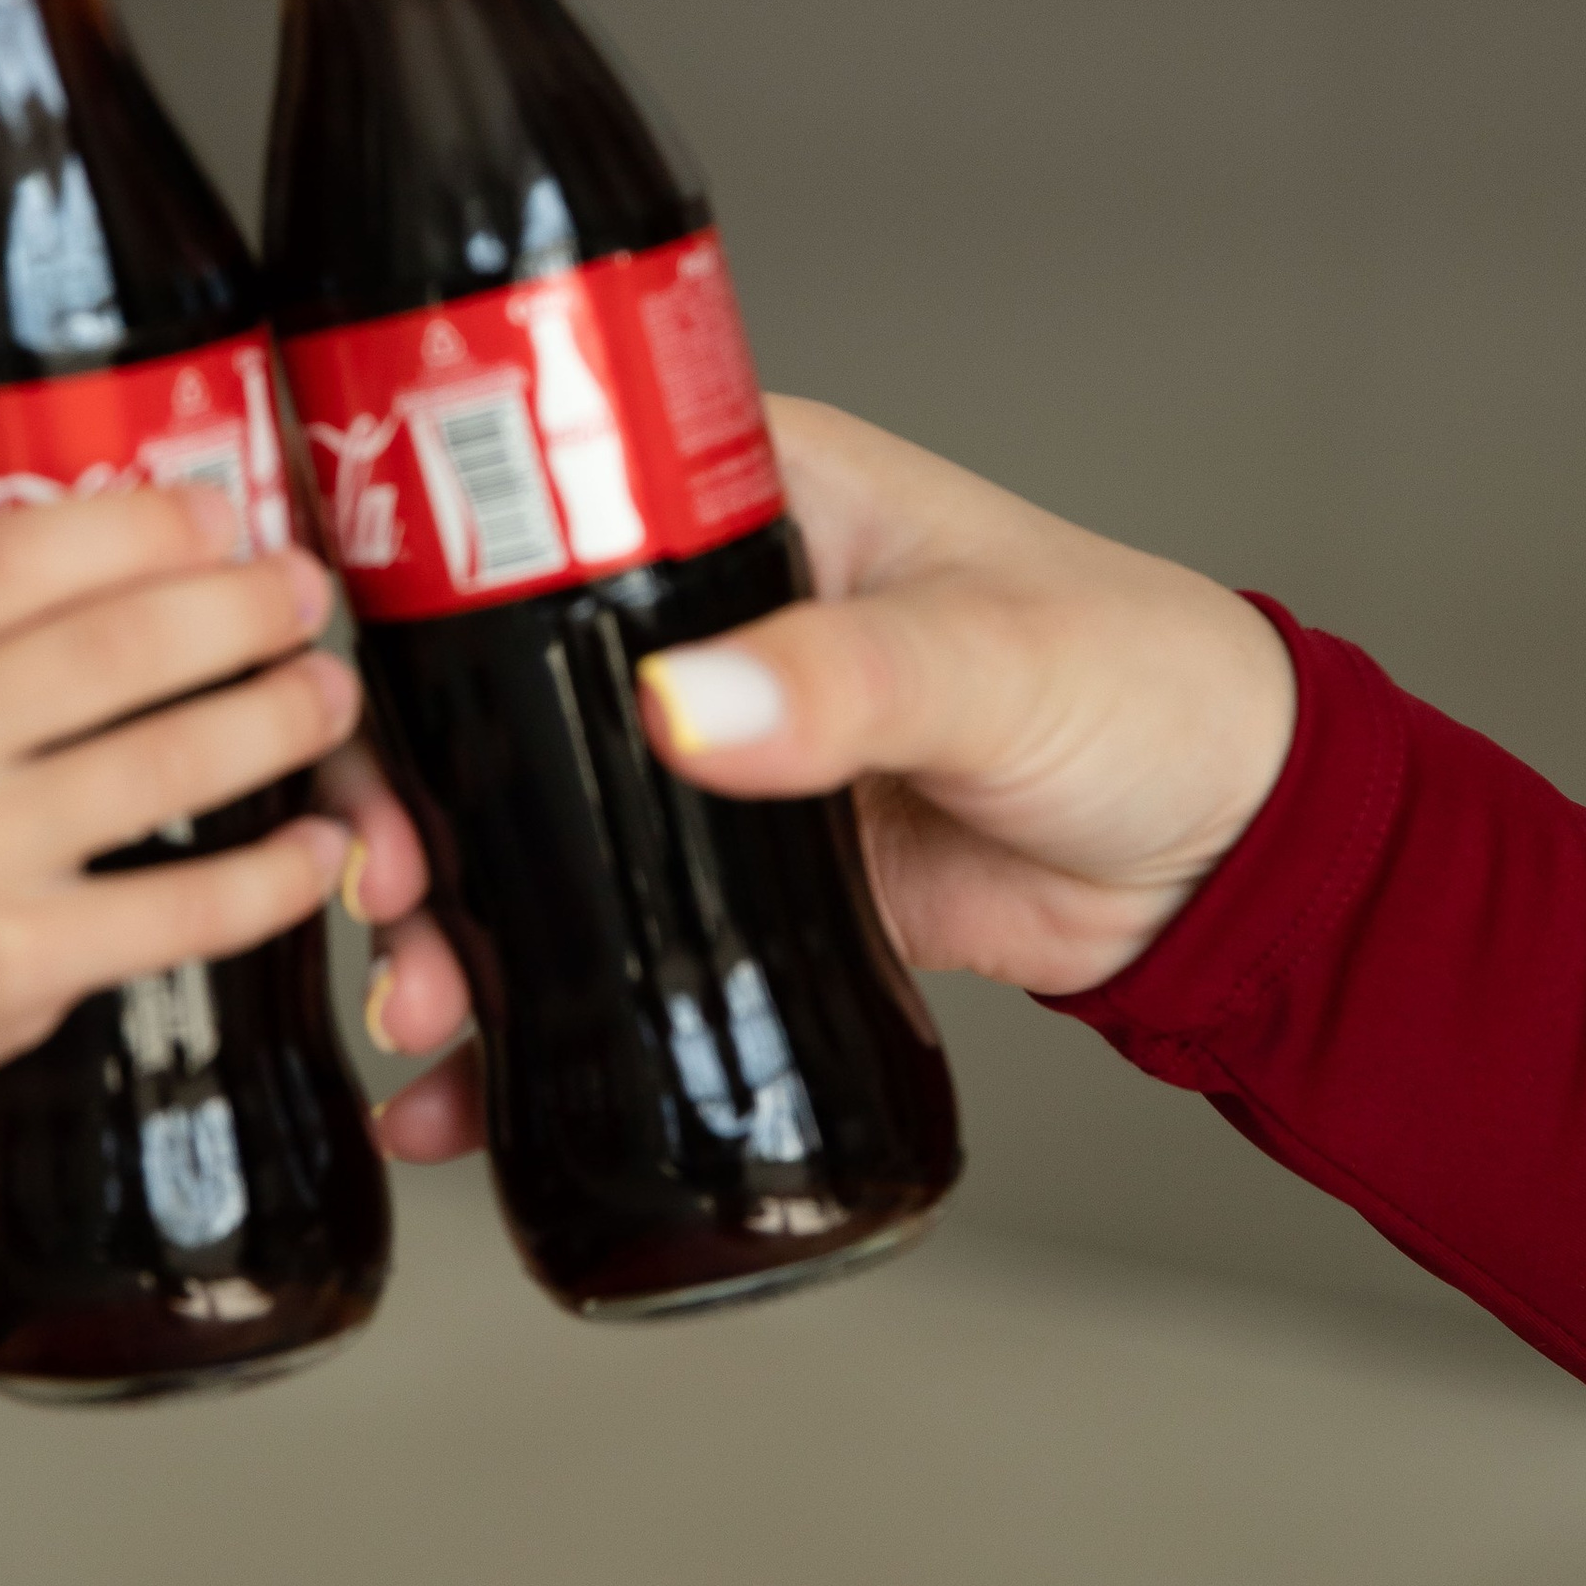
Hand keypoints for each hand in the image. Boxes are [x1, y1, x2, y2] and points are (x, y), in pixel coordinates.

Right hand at [0, 489, 358, 1152]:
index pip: (16, 555)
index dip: (141, 525)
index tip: (219, 513)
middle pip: (118, 648)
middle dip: (242, 609)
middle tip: (302, 591)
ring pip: (167, 765)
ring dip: (278, 721)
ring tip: (328, 694)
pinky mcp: (12, 966)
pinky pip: (179, 910)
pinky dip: (271, 876)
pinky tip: (317, 845)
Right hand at [337, 395, 1295, 1158]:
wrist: (1232, 859)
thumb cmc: (1147, 690)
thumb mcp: (994, 665)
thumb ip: (849, 684)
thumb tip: (689, 708)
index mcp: (744, 496)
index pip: (528, 509)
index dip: (410, 600)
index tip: (352, 703)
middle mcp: (697, 613)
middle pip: (490, 692)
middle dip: (407, 799)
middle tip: (373, 889)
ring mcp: (709, 754)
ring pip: (530, 829)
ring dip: (449, 917)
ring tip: (413, 1007)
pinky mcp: (737, 879)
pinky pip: (604, 942)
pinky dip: (529, 1014)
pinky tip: (463, 1089)